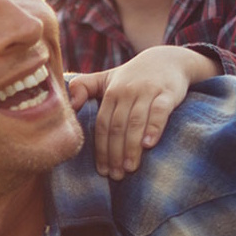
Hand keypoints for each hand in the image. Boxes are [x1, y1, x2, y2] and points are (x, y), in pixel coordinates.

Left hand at [67, 46, 216, 179]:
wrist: (167, 60)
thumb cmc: (132, 76)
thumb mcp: (106, 78)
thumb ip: (84, 87)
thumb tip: (68, 104)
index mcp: (111, 92)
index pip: (102, 125)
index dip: (101, 149)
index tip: (102, 170)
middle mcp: (127, 91)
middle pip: (117, 126)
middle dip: (115, 153)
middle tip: (116, 175)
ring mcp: (147, 92)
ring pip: (135, 122)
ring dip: (131, 147)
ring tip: (130, 168)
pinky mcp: (167, 93)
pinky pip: (159, 112)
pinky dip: (154, 128)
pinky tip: (149, 145)